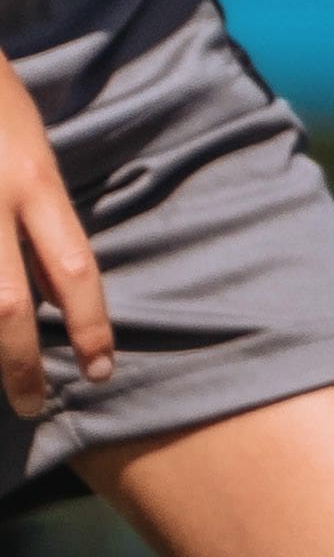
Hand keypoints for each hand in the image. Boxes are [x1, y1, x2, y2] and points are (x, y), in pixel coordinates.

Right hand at [0, 57, 101, 416]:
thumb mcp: (31, 150)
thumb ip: (39, 214)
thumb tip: (50, 287)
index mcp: (34, 180)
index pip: (73, 269)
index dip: (89, 326)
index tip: (102, 370)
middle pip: (7, 305)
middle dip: (20, 365)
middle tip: (35, 406)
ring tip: (3, 386)